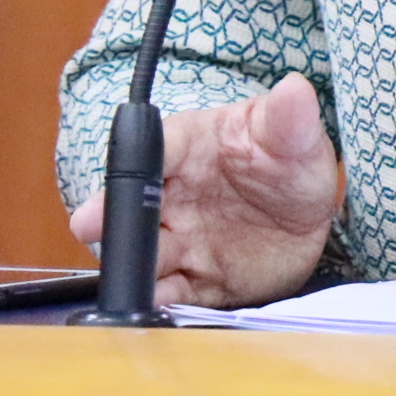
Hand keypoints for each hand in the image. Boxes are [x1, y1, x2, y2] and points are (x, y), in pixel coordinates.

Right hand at [66, 74, 342, 307]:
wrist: (305, 215)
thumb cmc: (288, 161)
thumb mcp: (294, 137)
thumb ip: (288, 117)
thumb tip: (294, 89)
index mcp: (188, 148)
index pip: (156, 149)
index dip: (135, 160)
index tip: (120, 173)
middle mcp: (173, 195)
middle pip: (134, 205)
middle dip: (111, 216)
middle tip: (90, 226)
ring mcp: (182, 239)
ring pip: (147, 253)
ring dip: (133, 265)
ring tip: (130, 277)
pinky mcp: (197, 279)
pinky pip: (174, 293)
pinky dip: (162, 302)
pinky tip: (156, 307)